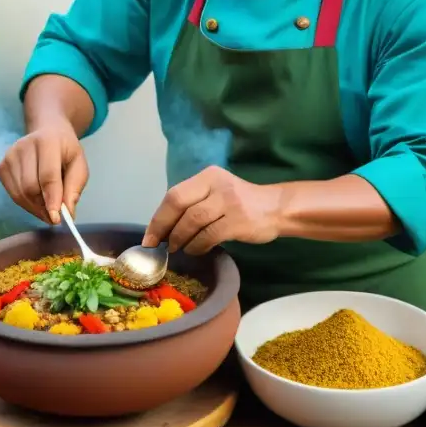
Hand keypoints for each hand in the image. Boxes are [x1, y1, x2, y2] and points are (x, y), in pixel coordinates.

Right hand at [0, 119, 88, 224]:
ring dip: (35, 208)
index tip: (56, 219)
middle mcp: (24, 146)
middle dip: (43, 207)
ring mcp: (9, 156)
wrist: (48, 131)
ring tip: (48, 209)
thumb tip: (68, 212)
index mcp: (48, 141)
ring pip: (20, 194)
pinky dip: (25, 203)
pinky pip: (12, 194)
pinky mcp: (1, 166)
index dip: (52, 199)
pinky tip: (36, 200)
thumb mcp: (79, 164)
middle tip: (55, 217)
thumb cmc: (65, 150)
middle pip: (30, 187)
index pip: (48, 175)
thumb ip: (75, 187)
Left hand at [141, 166, 283, 255]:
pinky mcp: (238, 220)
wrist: (276, 208)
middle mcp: (216, 184)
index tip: (149, 237)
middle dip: (163, 228)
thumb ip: (194, 202)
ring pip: (192, 221)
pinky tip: (196, 250)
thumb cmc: (241, 204)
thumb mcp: (217, 193)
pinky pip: (209, 235)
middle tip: (157, 246)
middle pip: (179, 204)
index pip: (174, 194)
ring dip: (180, 239)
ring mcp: (228, 202)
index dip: (158, 217)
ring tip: (178, 249)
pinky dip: (197, 246)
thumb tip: (163, 227)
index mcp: (208, 176)